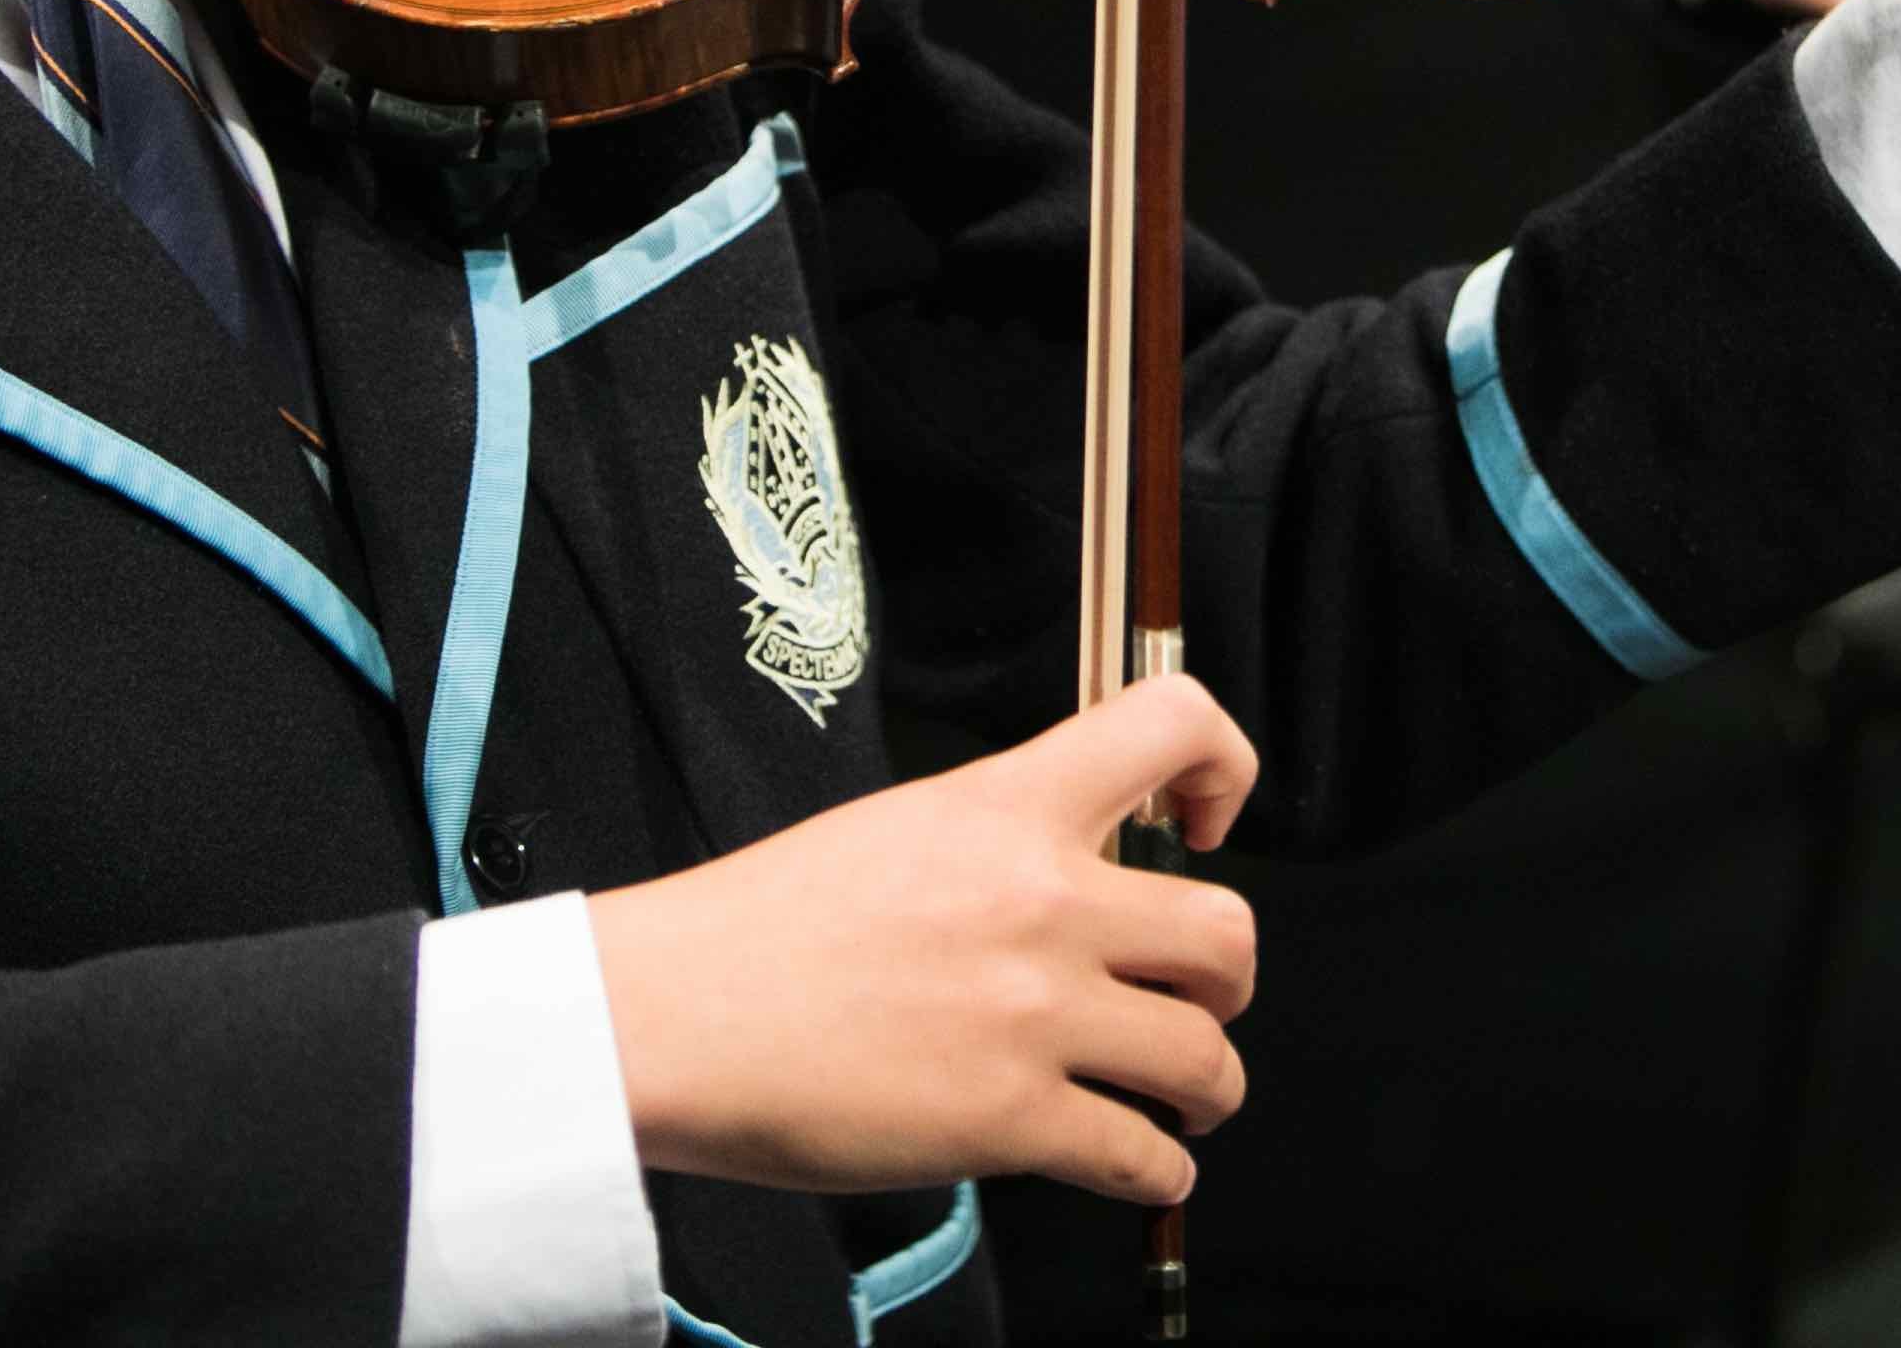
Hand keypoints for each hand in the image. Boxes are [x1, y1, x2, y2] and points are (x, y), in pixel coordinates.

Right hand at [588, 674, 1259, 1204]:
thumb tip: (1073, 877)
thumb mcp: (899, 828)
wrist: (673, 1014)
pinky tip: (1144, 1167)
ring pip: (1207, 1057)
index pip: (1172, 726)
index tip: (1210, 821)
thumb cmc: (761, 927)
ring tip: (1186, 1097)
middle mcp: (1042, 900)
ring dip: (1210, 1088)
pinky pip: (1142, 1156)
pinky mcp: (1009, 1119)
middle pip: (1227, 932)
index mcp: (1009, 807)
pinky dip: (1160, 1174)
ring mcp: (1033, 1014)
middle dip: (1227, 980)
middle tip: (1195, 999)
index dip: (1225, 770)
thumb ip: (1002, 840)